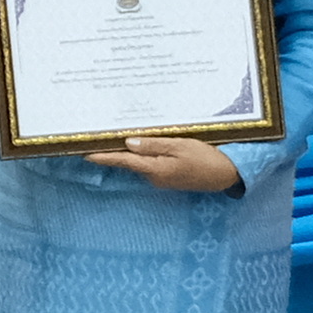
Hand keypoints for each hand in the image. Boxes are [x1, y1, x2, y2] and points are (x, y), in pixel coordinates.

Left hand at [107, 134, 241, 195]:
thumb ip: (153, 145)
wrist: (227, 175)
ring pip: (140, 161)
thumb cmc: (206, 158)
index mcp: (155, 169)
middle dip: (115, 149)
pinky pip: (151, 162)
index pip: (123, 161)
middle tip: (99, 135)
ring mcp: (161, 178)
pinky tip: (143, 142)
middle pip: (129, 161)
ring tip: (116, 134)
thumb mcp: (180, 146)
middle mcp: (154, 177)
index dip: (104, 156)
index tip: (85, 152)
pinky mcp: (169, 176)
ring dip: (130, 150)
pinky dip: (145, 153)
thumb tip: (127, 143)